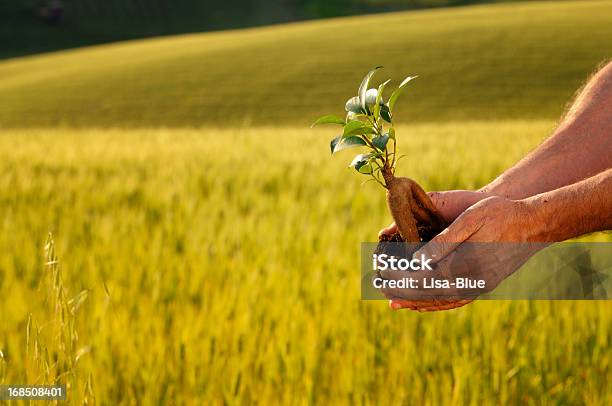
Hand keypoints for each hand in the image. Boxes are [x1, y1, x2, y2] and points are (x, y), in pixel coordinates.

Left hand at [384, 196, 544, 310]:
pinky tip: (424, 303)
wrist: (535, 223)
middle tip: (378, 288)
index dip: (400, 277)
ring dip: (416, 302)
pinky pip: (456, 300)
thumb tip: (417, 261)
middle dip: (402, 291)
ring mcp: (480, 287)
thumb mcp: (471, 219)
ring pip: (441, 301)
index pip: (424, 278)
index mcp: (466, 266)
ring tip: (394, 302)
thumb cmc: (501, 214)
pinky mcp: (485, 286)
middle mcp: (472, 283)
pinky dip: (437, 304)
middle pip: (429, 293)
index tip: (381, 271)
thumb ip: (444, 241)